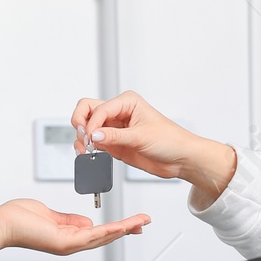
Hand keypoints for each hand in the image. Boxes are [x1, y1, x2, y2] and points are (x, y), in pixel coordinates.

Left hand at [0, 198, 149, 255]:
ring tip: (139, 222)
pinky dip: (106, 231)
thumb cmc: (19, 218)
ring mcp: (67, 245)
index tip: (133, 222)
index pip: (98, 232)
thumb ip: (69, 220)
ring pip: (102, 237)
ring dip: (123, 229)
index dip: (117, 227)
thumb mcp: (51, 215)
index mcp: (68, 236)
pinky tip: (120, 227)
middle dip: (127, 229)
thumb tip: (87, 221)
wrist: (2, 224)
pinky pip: (90, 236)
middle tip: (145, 222)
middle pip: (105, 237)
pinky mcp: (63, 242)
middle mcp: (70, 243)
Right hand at [69, 90, 237, 204]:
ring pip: (87, 126)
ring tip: (85, 150)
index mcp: (127, 102)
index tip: (91, 138)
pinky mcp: (113, 143)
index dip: (92, 124)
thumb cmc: (170, 140)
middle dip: (81, 123)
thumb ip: (115, 137)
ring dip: (81, 137)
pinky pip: (93, 142)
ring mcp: (114, 128)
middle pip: (87, 110)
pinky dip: (87, 148)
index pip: (99, 109)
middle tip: (83, 138)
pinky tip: (89, 154)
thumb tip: (93, 135)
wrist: (179, 159)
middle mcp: (118, 112)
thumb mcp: (141, 136)